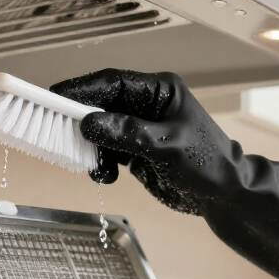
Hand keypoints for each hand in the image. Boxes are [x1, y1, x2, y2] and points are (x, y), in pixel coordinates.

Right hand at [49, 69, 235, 212]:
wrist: (223, 196)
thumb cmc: (208, 164)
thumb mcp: (168, 147)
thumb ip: (128, 134)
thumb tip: (89, 123)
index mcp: (159, 91)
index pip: (113, 82)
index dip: (82, 88)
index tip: (55, 96)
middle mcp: (146, 106)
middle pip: (101, 105)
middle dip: (83, 123)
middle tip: (63, 137)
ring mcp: (139, 129)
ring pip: (100, 131)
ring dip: (91, 149)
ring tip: (97, 168)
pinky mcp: (135, 151)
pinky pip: (106, 151)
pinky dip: (100, 163)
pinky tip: (106, 176)